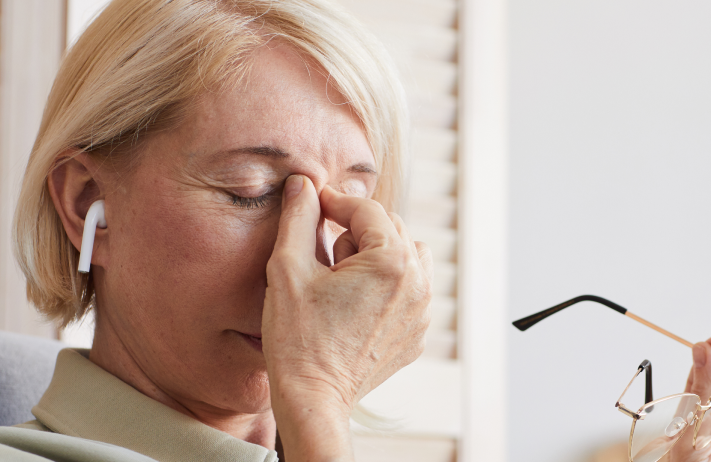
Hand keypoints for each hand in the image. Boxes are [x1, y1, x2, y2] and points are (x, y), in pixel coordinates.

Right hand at [263, 175, 433, 460]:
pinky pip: (409, 291)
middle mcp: (419, 283)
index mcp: (392, 262)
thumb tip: (304, 183)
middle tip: (322, 256)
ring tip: (340, 279)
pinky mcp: (417, 333)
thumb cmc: (297, 337)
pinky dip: (387, 286)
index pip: (367, 209)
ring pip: (407, 257)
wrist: (313, 398)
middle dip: (357, 232)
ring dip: (377, 255)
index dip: (335, 202)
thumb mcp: (287, 269)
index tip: (313, 204)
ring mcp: (422, 312)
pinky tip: (353, 304)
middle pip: (391, 229)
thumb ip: (298, 218)